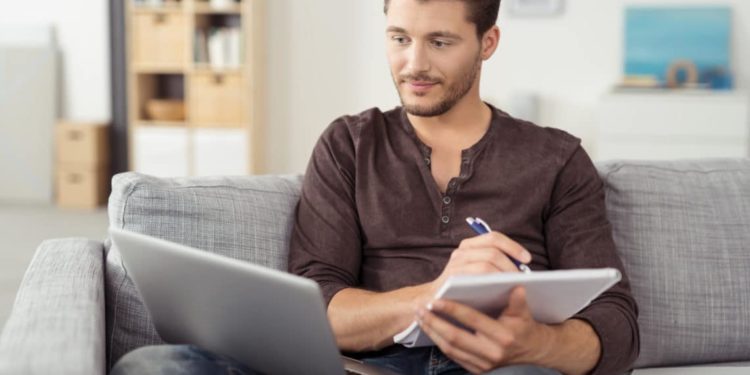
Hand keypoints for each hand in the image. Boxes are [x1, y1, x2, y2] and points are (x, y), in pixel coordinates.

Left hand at [416, 287, 551, 373]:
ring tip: (420, 317)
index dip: (452, 309)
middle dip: (434, 322)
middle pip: (455, 337)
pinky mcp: (477, 369)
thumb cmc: (524, 325)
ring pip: (450, 349)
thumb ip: (518, 300)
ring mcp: (484, 364)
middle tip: (420, 308)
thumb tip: (517, 284)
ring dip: (432, 332)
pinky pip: (453, 356)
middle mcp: (492, 353)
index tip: (435, 300)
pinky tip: (430, 329)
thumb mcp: (524, 311)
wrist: (533, 350)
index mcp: (503, 336)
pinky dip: (439, 342)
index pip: (472, 320)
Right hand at [428, 232, 531, 295]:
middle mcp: (460, 252)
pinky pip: (475, 279)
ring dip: (503, 275)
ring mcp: (454, 265)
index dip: (513, 246)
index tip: (528, 259)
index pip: (493, 238)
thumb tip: (523, 268)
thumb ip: (494, 264)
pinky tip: (500, 293)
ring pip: (486, 265)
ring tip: (514, 286)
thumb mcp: (478, 272)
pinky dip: (491, 284)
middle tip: (522, 279)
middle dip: (511, 265)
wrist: (434, 300)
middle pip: (493, 252)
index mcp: (469, 246)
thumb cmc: (464, 288)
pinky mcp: (451, 280)